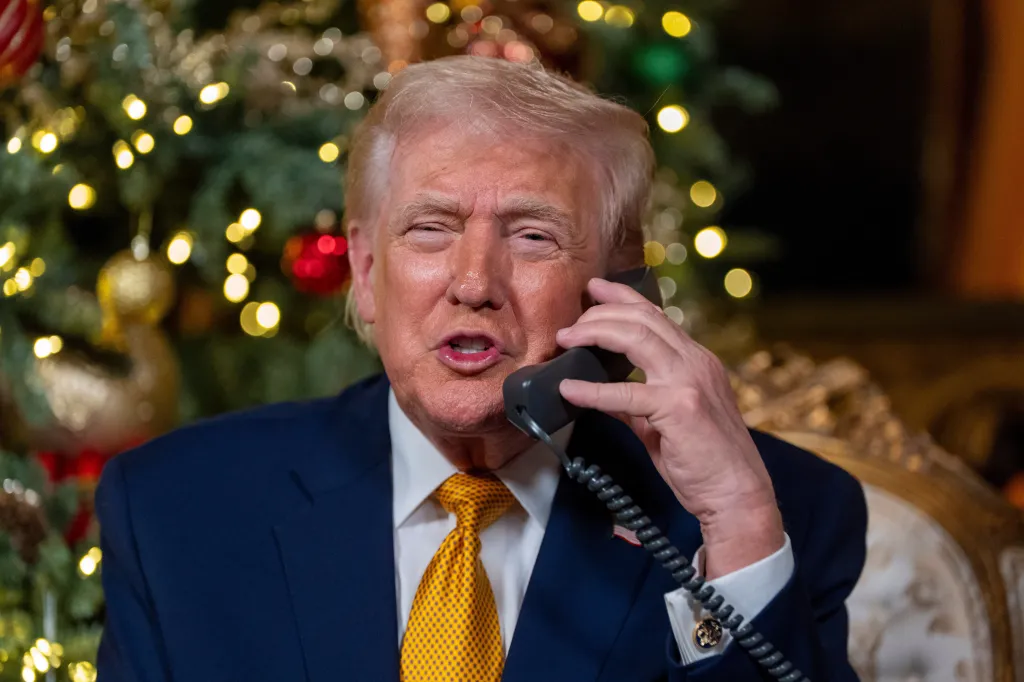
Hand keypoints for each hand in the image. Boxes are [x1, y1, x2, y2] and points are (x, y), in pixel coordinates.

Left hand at [556, 278, 783, 578]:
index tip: (596, 290)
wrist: (737, 496)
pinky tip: (570, 389)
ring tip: (566, 339)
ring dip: (595, 332)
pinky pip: (625, 392)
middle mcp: (696, 362)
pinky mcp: (679, 407)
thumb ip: (638, 403)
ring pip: (636, 338)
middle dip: (602, 312)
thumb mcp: (667, 423)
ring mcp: (689, 381)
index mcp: (697, 362)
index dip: (624, 298)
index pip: (657, 317)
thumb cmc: (705, 463)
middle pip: (643, 319)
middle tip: (571, 321)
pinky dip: (593, 390)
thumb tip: (603, 394)